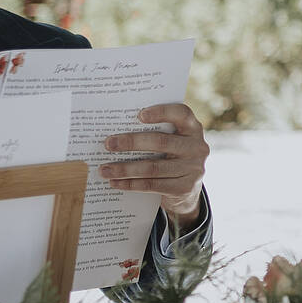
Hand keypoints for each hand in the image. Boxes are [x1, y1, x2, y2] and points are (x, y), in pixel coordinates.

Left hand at [102, 102, 208, 225]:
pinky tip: (115, 182)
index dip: (162, 112)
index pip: (181, 114)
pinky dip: (130, 184)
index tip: (139, 115)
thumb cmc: (171, 156)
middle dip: (131, 142)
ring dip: (125, 169)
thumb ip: (155, 132)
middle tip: (108, 144)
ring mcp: (192, 169)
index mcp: (192, 128)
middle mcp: (197, 147)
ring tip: (105, 169)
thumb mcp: (171, 141)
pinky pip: (152, 185)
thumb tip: (117, 130)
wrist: (187, 190)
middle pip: (161, 142)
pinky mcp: (184, 188)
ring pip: (152, 167)